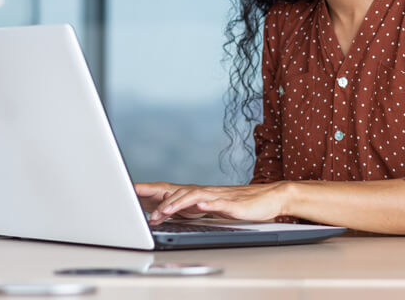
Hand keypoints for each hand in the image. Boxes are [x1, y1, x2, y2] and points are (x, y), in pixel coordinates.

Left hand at [135, 181, 289, 224]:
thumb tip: (176, 209)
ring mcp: (221, 197)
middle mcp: (209, 192)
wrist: (271, 198)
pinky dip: (207, 204)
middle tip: (145, 213)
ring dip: (178, 204)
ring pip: (195, 197)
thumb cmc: (245, 204)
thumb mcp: (214, 208)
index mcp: (203, 193)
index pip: (173, 190)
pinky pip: (219, 203)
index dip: (153, 191)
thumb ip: (197, 207)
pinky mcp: (234, 204)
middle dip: (160, 201)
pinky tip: (199, 205)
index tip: (132, 192)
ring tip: (165, 212)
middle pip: (180, 193)